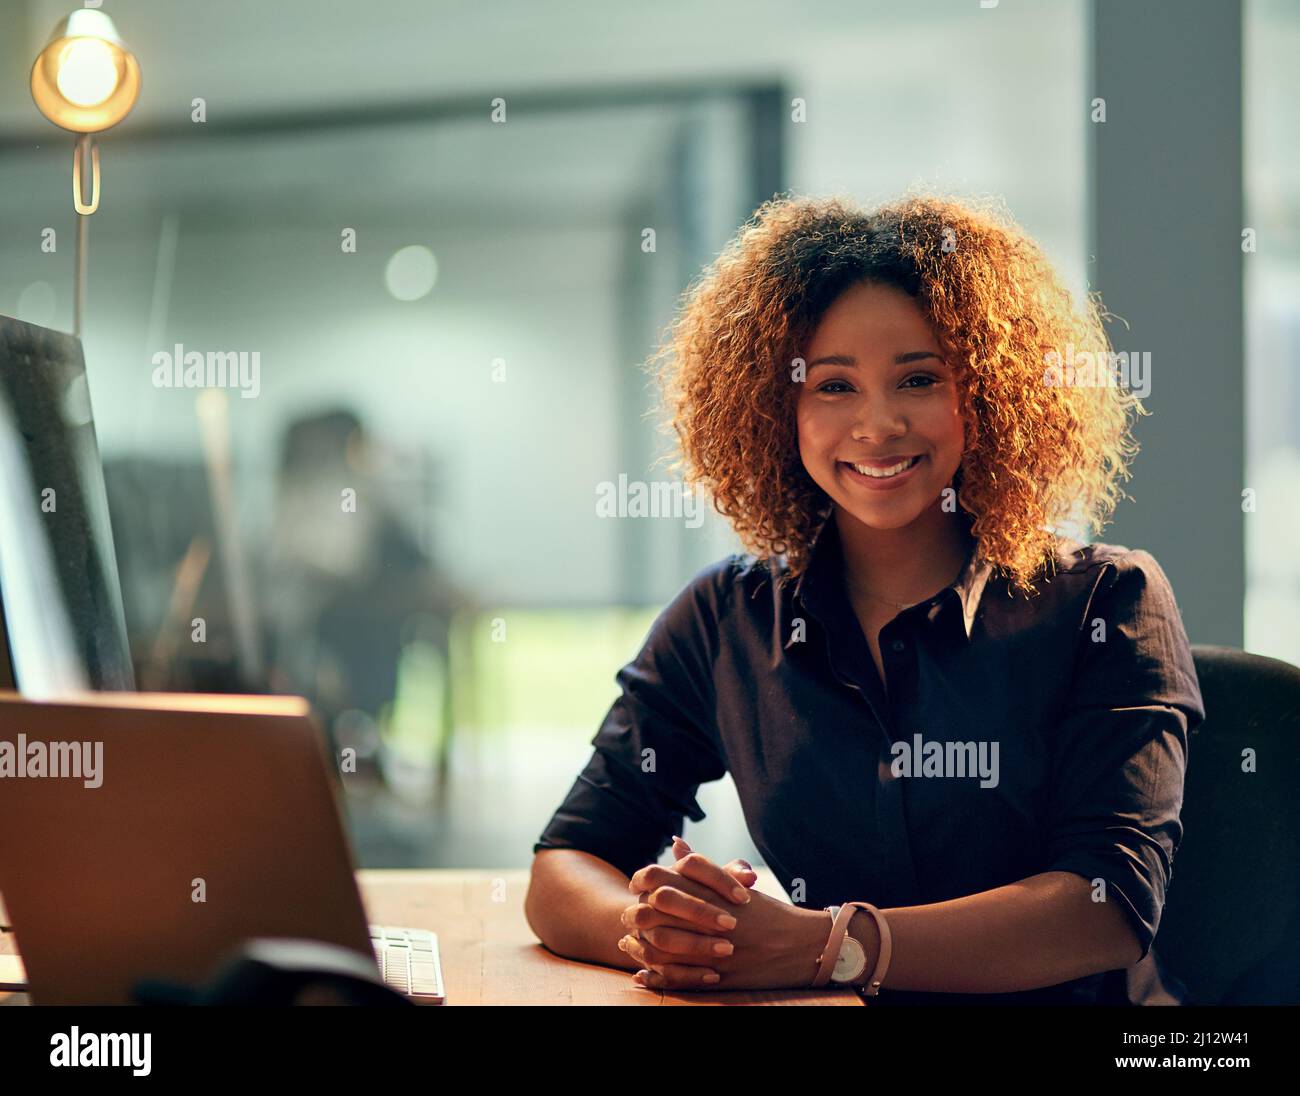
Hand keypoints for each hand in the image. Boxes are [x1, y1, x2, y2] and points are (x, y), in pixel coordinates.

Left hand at [622, 841, 832, 990]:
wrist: (801, 944)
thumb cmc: (768, 912)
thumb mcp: (735, 885)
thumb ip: (700, 866)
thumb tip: (674, 844)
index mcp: (710, 891)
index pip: (661, 877)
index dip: (643, 881)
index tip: (636, 886)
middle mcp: (707, 916)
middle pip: (654, 910)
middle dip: (636, 913)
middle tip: (629, 916)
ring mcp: (711, 948)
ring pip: (660, 945)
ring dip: (639, 946)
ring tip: (628, 945)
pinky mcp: (716, 975)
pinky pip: (677, 978)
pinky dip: (656, 977)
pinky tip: (642, 974)